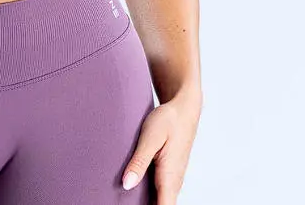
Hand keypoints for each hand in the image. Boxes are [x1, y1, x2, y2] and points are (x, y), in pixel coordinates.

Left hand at [121, 89, 201, 203]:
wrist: (183, 109)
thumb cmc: (168, 120)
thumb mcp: (150, 137)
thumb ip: (139, 162)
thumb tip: (127, 185)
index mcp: (169, 177)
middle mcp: (174, 183)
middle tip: (121, 203)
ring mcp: (173, 180)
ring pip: (161, 201)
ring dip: (146, 202)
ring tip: (125, 199)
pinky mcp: (169, 174)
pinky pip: (161, 193)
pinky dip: (149, 196)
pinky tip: (134, 192)